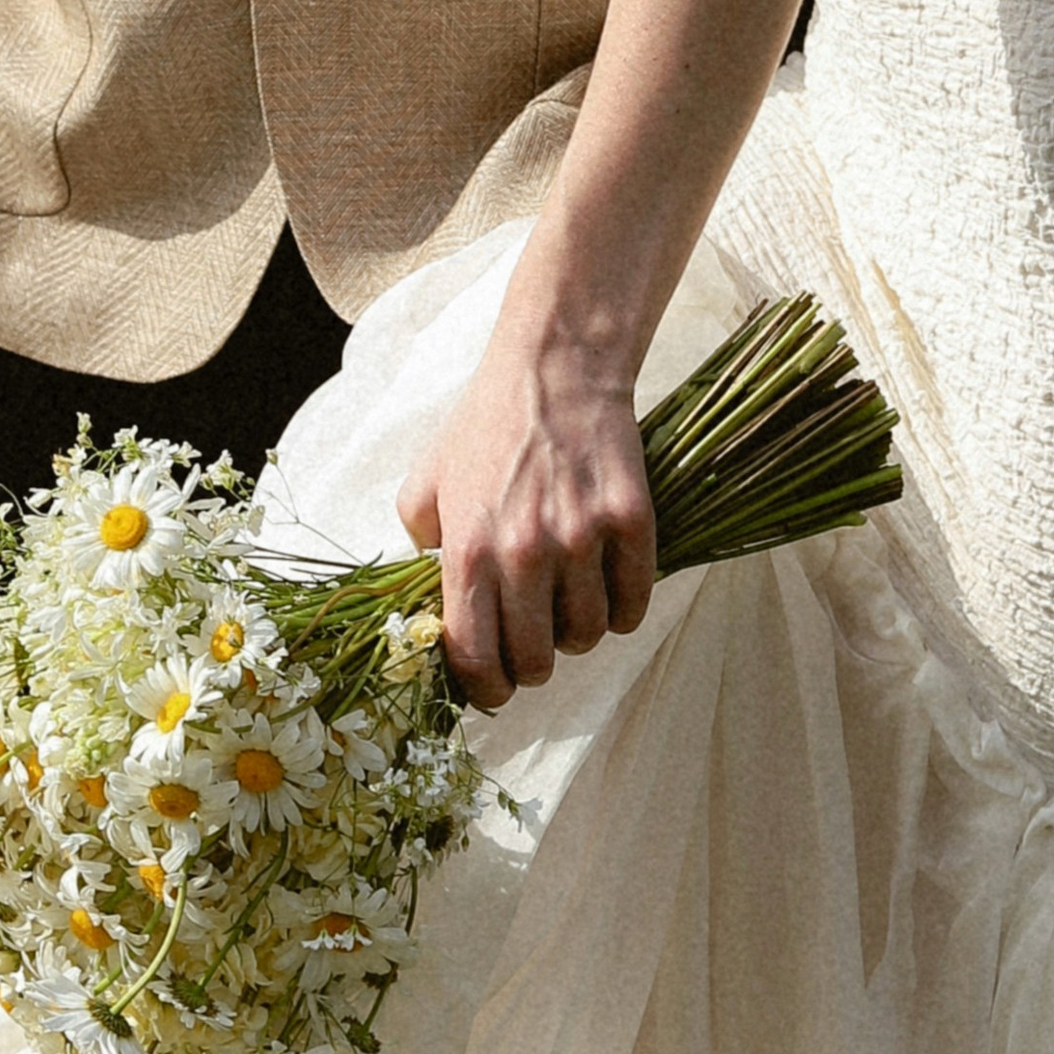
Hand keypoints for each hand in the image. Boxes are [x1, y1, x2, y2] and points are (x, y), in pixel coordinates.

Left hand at [396, 329, 656, 711]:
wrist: (555, 364)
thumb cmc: (486, 423)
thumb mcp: (427, 481)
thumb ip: (421, 547)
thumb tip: (434, 604)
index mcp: (469, 549)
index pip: (474, 657)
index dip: (483, 689)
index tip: (492, 689)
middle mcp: (525, 553)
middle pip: (535, 661)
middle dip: (530, 665)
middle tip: (532, 645)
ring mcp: (582, 538)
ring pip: (587, 636)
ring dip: (577, 633)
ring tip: (568, 605)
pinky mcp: (631, 522)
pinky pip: (633, 605)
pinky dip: (622, 611)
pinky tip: (608, 590)